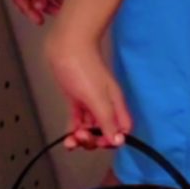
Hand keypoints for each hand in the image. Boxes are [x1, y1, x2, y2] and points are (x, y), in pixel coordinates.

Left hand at [45, 24, 131, 149]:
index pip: (123, 129)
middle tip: (81, 138)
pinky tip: (67, 138)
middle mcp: (105, 104)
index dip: (114, 140)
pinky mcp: (76, 98)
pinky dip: (74, 130)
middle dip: (94, 140)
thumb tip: (119, 142)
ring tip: (71, 141)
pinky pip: (78, 120)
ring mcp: (90, 101)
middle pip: (105, 130)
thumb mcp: (97, 98)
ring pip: (90, 127)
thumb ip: (108, 120)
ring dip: (82, 137)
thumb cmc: (84, 69)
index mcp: (115, 104)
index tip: (100, 142)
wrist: (67, 46)